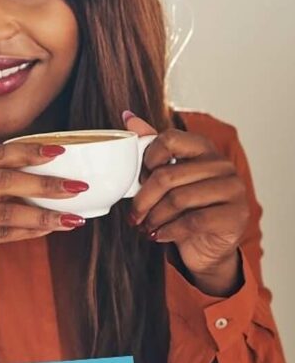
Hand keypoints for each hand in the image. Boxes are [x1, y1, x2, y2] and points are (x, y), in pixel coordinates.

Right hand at [0, 141, 89, 330]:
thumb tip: (42, 175)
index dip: (32, 151)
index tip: (63, 150)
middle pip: (5, 179)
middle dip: (46, 183)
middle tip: (79, 187)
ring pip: (6, 211)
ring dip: (44, 214)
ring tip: (72, 218)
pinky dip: (27, 232)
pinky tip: (47, 230)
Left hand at [124, 110, 248, 294]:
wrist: (205, 246)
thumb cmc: (183, 209)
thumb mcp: (166, 178)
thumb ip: (151, 149)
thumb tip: (127, 117)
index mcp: (204, 149)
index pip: (169, 138)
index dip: (148, 159)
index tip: (140, 179)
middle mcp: (222, 165)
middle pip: (168, 175)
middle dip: (142, 200)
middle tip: (134, 215)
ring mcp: (233, 189)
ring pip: (178, 200)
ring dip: (154, 218)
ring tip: (146, 226)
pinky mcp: (235, 215)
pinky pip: (193, 221)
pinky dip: (168, 231)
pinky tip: (159, 235)